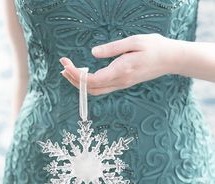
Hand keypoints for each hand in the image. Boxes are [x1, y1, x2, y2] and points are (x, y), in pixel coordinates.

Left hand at [59, 33, 175, 95]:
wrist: (170, 60)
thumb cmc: (155, 48)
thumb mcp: (134, 42)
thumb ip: (112, 49)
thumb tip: (93, 53)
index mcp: (121, 70)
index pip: (92, 80)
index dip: (76, 74)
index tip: (65, 64)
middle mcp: (120, 81)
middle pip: (91, 88)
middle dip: (74, 79)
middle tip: (63, 66)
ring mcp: (122, 84)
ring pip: (96, 90)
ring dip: (81, 83)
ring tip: (70, 71)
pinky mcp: (123, 83)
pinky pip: (103, 87)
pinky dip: (90, 83)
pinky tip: (85, 74)